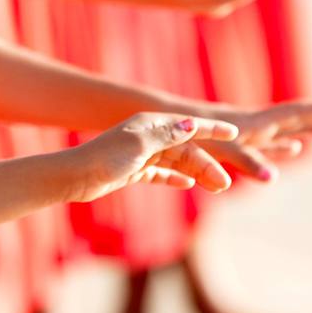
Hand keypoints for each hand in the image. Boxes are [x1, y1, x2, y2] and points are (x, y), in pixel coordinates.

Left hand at [64, 113, 239, 201]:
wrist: (77, 176)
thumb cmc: (106, 158)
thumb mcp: (139, 145)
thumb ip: (167, 136)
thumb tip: (192, 124)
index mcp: (150, 124)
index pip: (188, 124)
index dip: (211, 129)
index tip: (234, 133)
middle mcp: (148, 136)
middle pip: (185, 149)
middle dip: (207, 164)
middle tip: (224, 184)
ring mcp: (141, 154)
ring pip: (176, 162)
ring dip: (197, 174)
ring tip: (216, 188)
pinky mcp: (134, 170)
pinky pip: (161, 173)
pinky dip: (175, 178)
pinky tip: (188, 184)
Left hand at [198, 99, 311, 182]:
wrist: (163, 126)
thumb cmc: (188, 136)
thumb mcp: (219, 148)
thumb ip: (247, 161)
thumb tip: (274, 178)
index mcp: (253, 124)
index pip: (293, 115)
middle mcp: (253, 125)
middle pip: (294, 119)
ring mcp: (246, 133)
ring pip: (285, 131)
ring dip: (308, 129)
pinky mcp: (235, 143)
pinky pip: (269, 144)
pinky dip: (285, 145)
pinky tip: (291, 149)